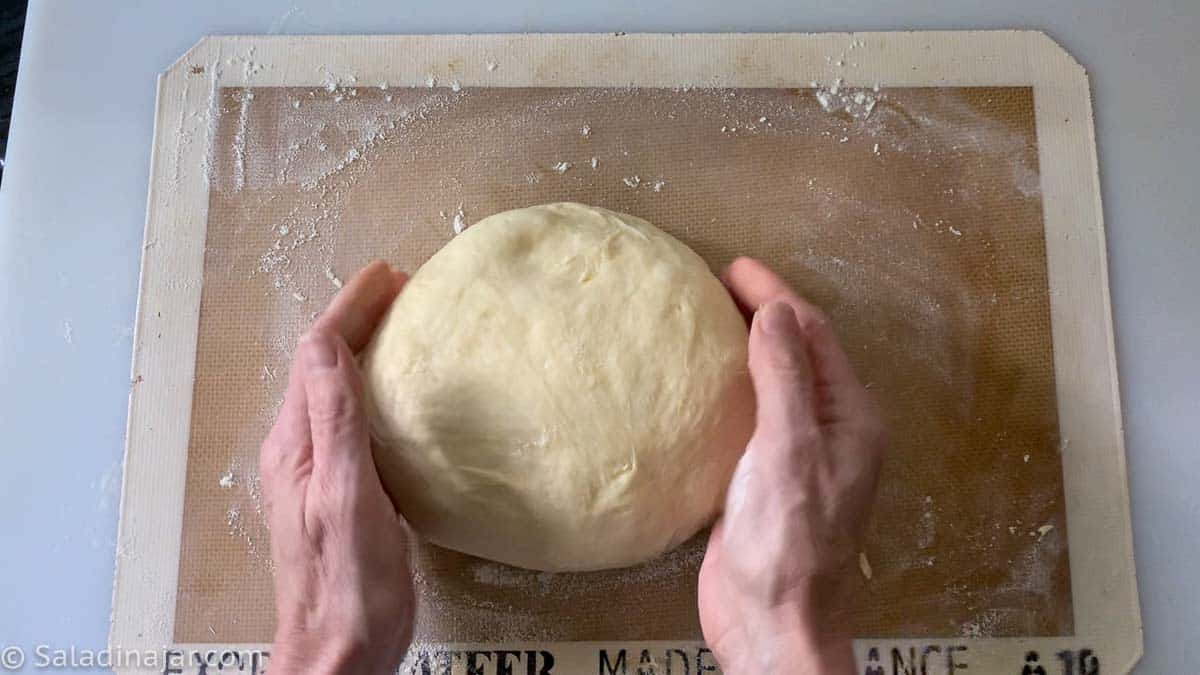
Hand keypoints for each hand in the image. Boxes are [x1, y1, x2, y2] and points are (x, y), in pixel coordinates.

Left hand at [259, 261, 414, 674]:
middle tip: (400, 287)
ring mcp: (314, 471)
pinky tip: (400, 395)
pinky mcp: (337, 491)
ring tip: (401, 323)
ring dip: (364, 348)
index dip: (350, 307)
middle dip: (356, 317)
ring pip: (335, 388)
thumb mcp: (345, 498)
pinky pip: (350, 418)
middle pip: (322, 363)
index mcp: (295, 444)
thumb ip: (336, 422)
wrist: (338, 652)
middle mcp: (298, 450)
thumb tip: (328, 345)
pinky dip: (374, 387)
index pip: (317, 353)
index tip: (388, 273)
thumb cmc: (347, 586)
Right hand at [698, 257, 885, 673]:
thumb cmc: (790, 540)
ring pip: (774, 383)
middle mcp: (829, 430)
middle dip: (764, 312)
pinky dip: (728, 387)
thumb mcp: (789, 449)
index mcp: (849, 417)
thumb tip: (775, 312)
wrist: (772, 621)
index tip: (733, 267)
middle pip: (798, 352)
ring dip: (745, 347)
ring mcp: (797, 455)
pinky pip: (750, 416)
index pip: (814, 335)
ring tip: (707, 318)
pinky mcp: (764, 479)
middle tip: (717, 282)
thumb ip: (785, 378)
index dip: (776, 295)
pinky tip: (699, 382)